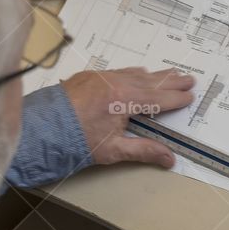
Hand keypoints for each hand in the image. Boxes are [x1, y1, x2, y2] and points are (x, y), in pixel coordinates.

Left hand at [61, 67, 194, 166]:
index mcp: (123, 99)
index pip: (158, 98)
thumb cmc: (73, 141)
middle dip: (171, 81)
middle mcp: (114, 82)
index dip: (175, 98)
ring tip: (171, 72)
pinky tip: (140, 73)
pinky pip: (118, 71)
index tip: (189, 96)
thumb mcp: (112, 150)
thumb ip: (144, 151)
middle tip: (189, 78)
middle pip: (151, 81)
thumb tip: (169, 159)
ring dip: (155, 75)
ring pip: (135, 73)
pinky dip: (134, 73)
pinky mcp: (88, 77)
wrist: (39, 130)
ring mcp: (100, 77)